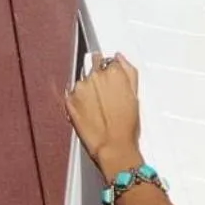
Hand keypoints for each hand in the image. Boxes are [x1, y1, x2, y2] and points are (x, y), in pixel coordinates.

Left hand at [64, 52, 141, 176]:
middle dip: (98, 77)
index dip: (109, 71)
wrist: (113, 147)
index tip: (110, 80)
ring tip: (97, 107)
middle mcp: (95, 75)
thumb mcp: (135, 95)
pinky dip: (78, 99)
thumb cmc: (126, 126)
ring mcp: (80, 87)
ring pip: (83, 81)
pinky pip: (72, 94)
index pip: (108, 60)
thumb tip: (119, 57)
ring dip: (87, 89)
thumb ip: (128, 71)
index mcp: (113, 72)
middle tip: (104, 96)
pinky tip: (87, 111)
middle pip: (93, 67)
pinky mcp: (69, 99)